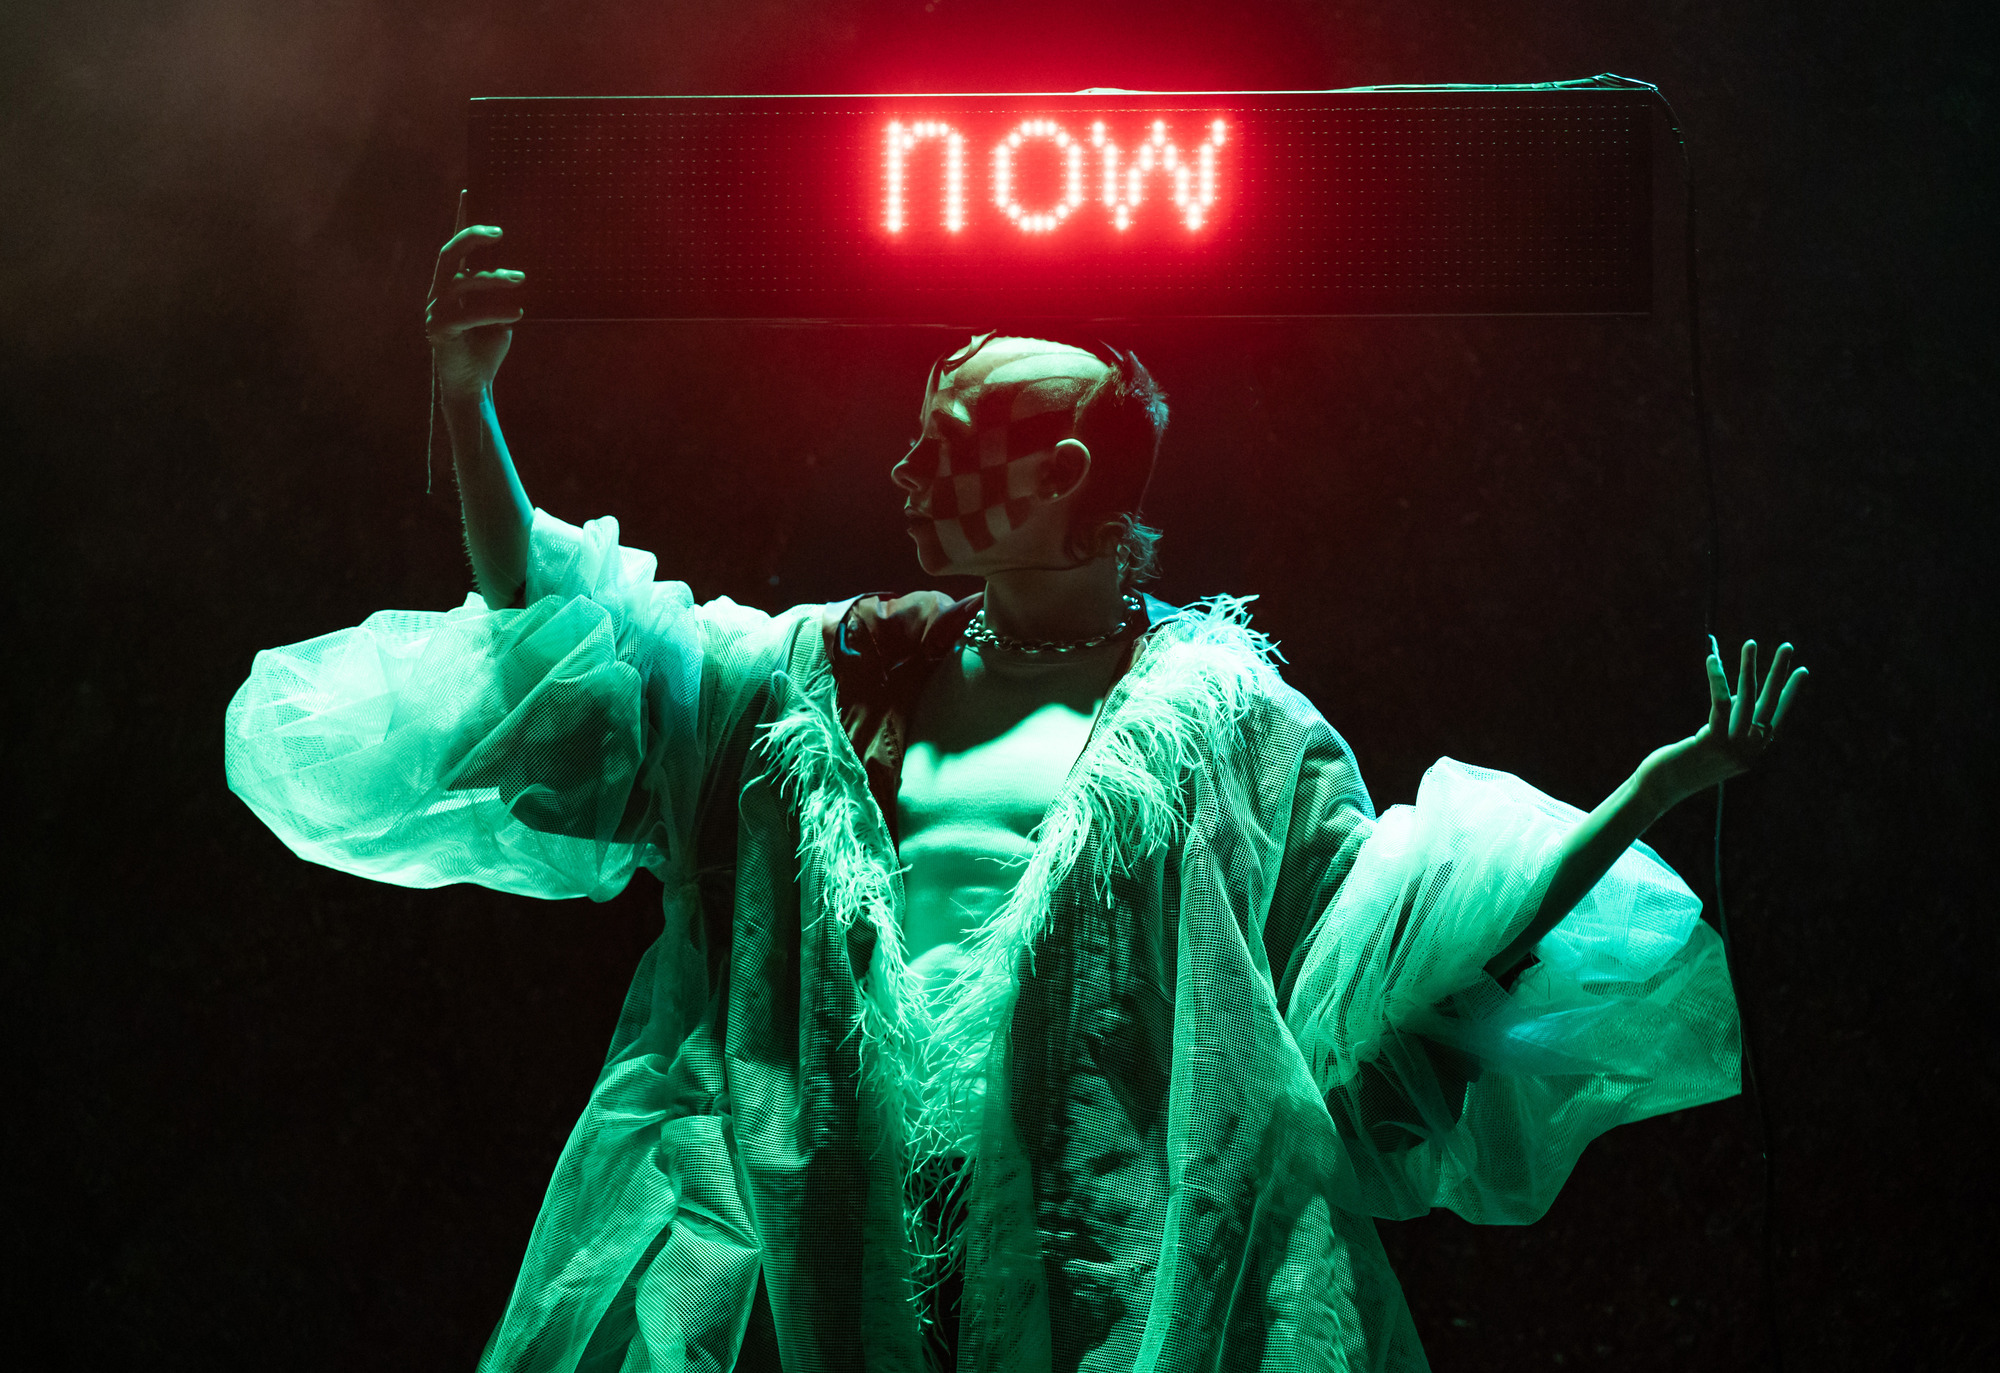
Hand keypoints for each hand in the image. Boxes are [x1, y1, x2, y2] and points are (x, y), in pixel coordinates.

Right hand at [425, 190, 524, 399]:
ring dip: (492, 278)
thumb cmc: (486, 344)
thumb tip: (528, 269)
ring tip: (520, 280)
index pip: (457, 245)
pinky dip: (495, 312)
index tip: (470, 191)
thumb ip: (505, 291)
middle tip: (500, 233)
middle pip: (449, 253)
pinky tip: (517, 315)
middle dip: (472, 237)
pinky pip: (468, 315)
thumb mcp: (501, 312)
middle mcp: (442, 292)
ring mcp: (437, 310)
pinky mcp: (440, 331)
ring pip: (461, 283)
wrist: (473, 383)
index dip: (462, 219)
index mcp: (455, 283)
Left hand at [1642, 638, 1808, 806]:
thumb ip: (1731, 722)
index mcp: (1752, 753)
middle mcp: (1748, 752)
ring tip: (1751, 643)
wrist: (1659, 789)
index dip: (1790, 693)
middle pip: (1769, 705)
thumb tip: (1742, 694)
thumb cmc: (1683, 763)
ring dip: (1749, 668)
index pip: (1777, 717)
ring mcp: (1732, 749)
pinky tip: (1713, 660)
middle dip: (1779, 673)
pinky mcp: (1712, 742)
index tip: (1802, 670)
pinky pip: (1720, 704)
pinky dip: (1718, 680)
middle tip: (1787, 646)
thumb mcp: (1713, 742)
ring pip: (1747, 700)